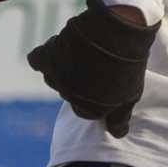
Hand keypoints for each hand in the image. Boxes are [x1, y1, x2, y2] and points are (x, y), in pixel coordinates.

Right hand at [28, 0, 159, 136]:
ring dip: (63, 66)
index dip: (94, 96)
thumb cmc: (127, 65)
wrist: (117, 32)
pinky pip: (37, 60)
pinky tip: (53, 49)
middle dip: (79, 81)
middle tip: (96, 64)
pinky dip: (42, 56)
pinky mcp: (48, 56)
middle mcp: (68, 96)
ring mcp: (56, 77)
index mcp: (88, 109)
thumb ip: (120, 118)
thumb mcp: (130, 95)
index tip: (104, 82)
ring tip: (82, 51)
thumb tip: (117, 134)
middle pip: (68, 92)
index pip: (85, 109)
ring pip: (54, 76)